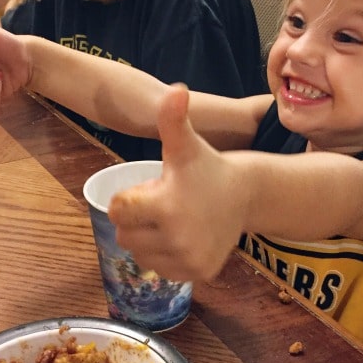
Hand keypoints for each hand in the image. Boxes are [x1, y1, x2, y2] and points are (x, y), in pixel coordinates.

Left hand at [108, 84, 244, 281]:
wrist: (244, 194)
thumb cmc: (206, 166)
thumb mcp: (185, 144)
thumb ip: (173, 119)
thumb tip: (176, 90)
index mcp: (167, 206)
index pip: (118, 211)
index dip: (128, 200)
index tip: (149, 189)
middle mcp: (177, 238)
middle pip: (126, 236)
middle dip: (136, 221)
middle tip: (161, 205)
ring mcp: (188, 259)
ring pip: (141, 255)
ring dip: (148, 240)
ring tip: (171, 220)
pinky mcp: (198, 273)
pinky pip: (162, 269)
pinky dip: (165, 256)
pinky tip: (182, 237)